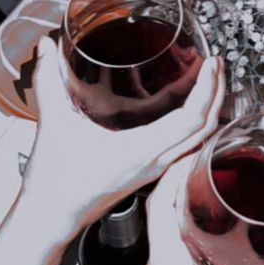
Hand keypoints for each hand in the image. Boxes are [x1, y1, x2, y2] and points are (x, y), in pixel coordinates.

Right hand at [22, 40, 224, 230]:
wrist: (51, 217)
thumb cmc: (54, 183)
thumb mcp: (54, 123)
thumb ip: (49, 81)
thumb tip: (46, 47)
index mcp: (142, 151)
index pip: (192, 120)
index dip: (207, 90)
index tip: (211, 64)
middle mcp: (156, 162)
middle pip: (206, 128)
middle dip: (217, 93)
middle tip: (216, 65)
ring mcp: (155, 170)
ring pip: (199, 140)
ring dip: (210, 110)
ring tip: (209, 82)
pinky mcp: (149, 172)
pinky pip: (185, 148)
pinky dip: (196, 127)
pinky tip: (188, 111)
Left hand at [125, 158, 263, 264]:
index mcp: (166, 263)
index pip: (162, 195)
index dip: (180, 163)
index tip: (204, 144)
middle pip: (167, 207)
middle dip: (193, 179)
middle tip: (224, 162)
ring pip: (172, 232)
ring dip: (194, 209)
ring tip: (227, 196)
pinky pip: (178, 256)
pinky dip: (197, 239)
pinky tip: (224, 250)